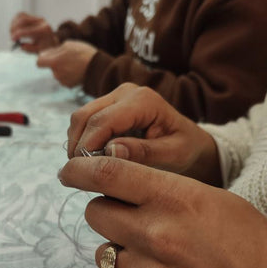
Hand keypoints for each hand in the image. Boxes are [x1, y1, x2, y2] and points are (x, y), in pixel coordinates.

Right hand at [10, 12, 58, 52]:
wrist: (51, 41)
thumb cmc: (45, 47)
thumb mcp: (38, 51)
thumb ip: (29, 49)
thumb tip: (21, 45)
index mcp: (43, 31)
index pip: (27, 30)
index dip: (17, 34)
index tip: (13, 39)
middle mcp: (40, 22)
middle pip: (23, 20)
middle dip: (14, 28)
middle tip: (12, 37)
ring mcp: (37, 18)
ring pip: (21, 16)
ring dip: (14, 24)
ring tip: (12, 32)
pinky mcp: (34, 17)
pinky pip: (21, 15)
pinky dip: (16, 21)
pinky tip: (14, 28)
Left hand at [37, 40, 96, 87]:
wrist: (98, 68)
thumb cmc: (83, 53)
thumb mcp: (68, 45)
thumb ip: (54, 50)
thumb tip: (45, 53)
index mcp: (54, 62)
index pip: (39, 62)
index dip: (43, 58)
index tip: (49, 55)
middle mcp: (56, 73)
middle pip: (51, 67)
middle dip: (56, 62)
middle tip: (69, 57)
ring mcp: (62, 81)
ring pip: (58, 73)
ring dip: (63, 68)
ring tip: (75, 63)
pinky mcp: (69, 85)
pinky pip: (64, 79)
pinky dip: (69, 75)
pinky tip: (77, 70)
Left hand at [58, 156, 266, 267]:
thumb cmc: (248, 243)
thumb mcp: (210, 199)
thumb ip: (160, 191)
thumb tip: (118, 187)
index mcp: (174, 198)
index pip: (106, 173)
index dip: (78, 168)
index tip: (68, 170)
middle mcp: (154, 234)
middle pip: (95, 212)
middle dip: (105, 210)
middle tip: (128, 216)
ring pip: (103, 251)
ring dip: (120, 247)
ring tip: (156, 253)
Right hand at [67, 83, 220, 185]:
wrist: (189, 142)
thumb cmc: (185, 149)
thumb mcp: (173, 155)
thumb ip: (144, 152)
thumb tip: (110, 151)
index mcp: (143, 101)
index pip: (102, 121)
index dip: (87, 146)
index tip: (84, 172)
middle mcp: (125, 93)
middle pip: (84, 116)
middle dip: (78, 146)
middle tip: (82, 174)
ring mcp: (114, 97)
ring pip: (79, 119)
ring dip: (77, 144)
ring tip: (89, 169)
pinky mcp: (107, 106)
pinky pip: (84, 122)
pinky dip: (82, 141)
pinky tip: (93, 160)